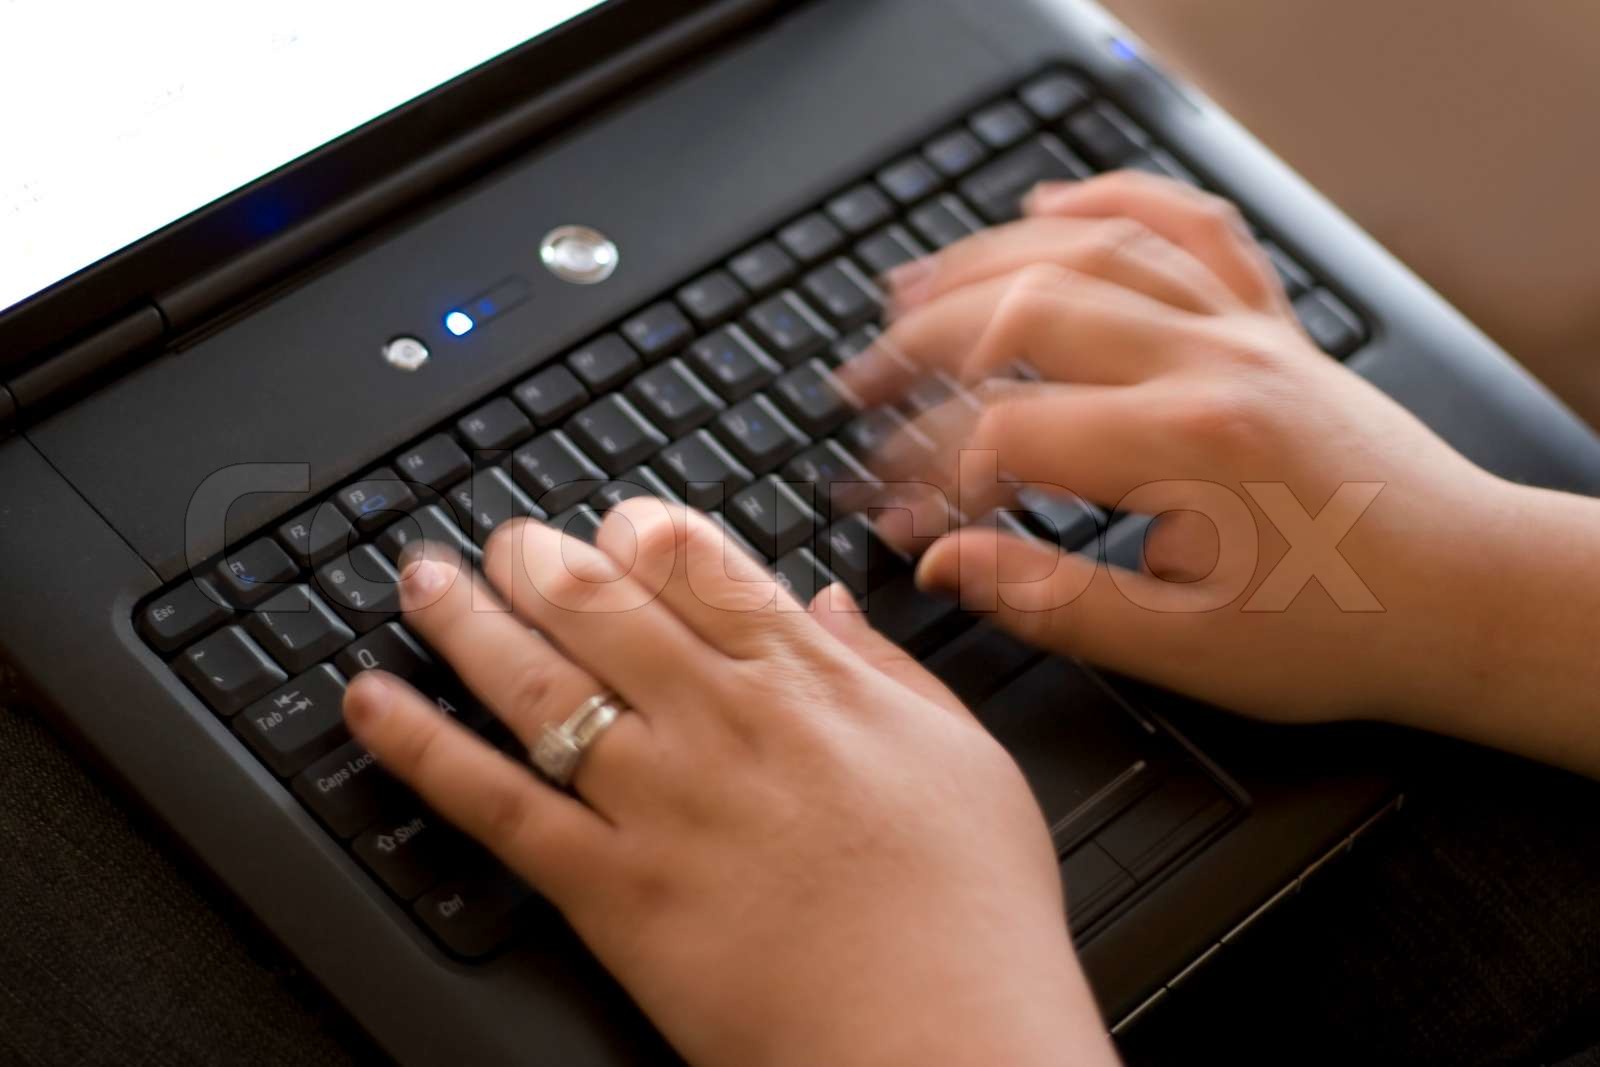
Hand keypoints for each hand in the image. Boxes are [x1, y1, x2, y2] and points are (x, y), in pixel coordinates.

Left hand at [342, 504, 1118, 1066]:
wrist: (945, 1043)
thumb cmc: (971, 913)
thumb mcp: (963, 757)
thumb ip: (886, 668)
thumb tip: (828, 605)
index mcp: (809, 683)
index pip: (699, 564)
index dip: (638, 531)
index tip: (612, 524)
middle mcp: (723, 721)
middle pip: (600, 603)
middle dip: (539, 557)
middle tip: (504, 540)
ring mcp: (660, 801)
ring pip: (537, 680)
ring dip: (465, 618)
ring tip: (423, 580)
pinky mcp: (612, 889)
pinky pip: (496, 802)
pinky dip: (422, 745)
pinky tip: (373, 702)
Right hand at [847, 171, 1512, 726]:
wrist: (1463, 595)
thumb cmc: (1340, 629)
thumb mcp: (1183, 648)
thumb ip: (1050, 600)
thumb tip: (946, 562)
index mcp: (1183, 447)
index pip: (1005, 433)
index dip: (927, 472)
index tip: (889, 510)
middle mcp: (1207, 364)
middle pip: (1024, 313)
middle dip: (921, 346)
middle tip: (861, 386)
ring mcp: (1240, 330)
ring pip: (1091, 251)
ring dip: (985, 262)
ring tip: (909, 292)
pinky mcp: (1265, 324)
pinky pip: (1185, 228)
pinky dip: (1112, 202)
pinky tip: (1053, 208)